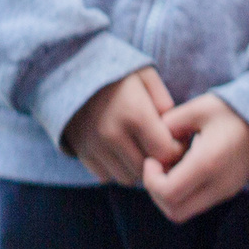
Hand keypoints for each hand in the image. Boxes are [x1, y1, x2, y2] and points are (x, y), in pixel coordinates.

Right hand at [62, 68, 183, 184]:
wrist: (70, 70)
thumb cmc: (116, 73)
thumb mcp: (146, 76)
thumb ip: (165, 104)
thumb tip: (177, 132)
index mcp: (134, 113)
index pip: (165, 152)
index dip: (176, 150)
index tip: (177, 141)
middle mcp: (113, 134)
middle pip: (147, 169)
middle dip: (159, 162)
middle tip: (160, 147)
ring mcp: (95, 146)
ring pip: (127, 178)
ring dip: (138, 168)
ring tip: (141, 149)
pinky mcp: (81, 153)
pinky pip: (106, 177)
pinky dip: (117, 169)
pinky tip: (121, 151)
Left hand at [141, 93, 248, 224]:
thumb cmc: (232, 110)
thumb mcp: (199, 107)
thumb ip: (170, 123)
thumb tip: (153, 140)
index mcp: (208, 163)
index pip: (168, 193)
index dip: (151, 179)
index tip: (152, 158)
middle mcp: (218, 184)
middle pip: (174, 212)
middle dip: (156, 193)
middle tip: (156, 167)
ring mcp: (225, 192)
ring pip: (184, 212)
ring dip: (169, 195)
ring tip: (170, 167)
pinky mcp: (228, 192)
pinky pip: (197, 204)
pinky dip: (182, 193)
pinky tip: (184, 168)